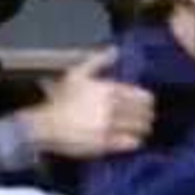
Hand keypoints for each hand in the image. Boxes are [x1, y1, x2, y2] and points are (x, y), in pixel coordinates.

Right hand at [16, 47, 154, 158]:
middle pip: (144, 113)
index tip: (146, 105)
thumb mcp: (77, 74)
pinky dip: (135, 142)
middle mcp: (111, 108)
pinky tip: (132, 140)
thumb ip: (98, 61)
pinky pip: (131, 144)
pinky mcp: (105, 144)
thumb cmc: (62, 99)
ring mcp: (109, 127)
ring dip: (142, 129)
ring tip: (140, 130)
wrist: (46, 125)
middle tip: (146, 118)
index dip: (147, 102)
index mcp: (109, 90)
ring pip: (140, 128)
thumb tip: (115, 50)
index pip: (142, 97)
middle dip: (147, 116)